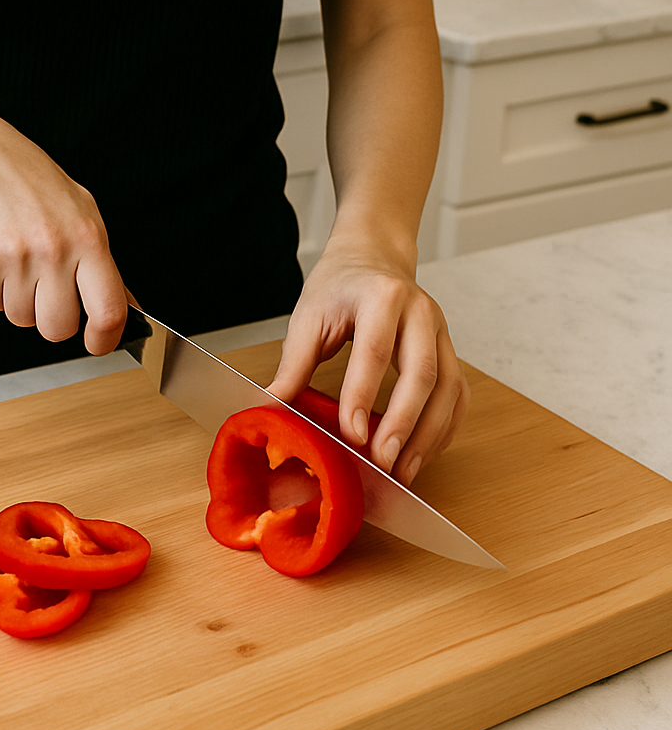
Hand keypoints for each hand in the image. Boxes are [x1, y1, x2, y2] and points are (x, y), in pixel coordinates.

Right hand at [0, 102, 128, 354]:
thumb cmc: (31, 182)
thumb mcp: (82, 212)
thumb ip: (104, 264)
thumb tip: (126, 305)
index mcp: (89, 238)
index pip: (109, 308)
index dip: (105, 337)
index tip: (97, 343)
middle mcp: (55, 250)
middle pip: (57, 327)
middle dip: (50, 319)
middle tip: (45, 292)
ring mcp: (17, 258)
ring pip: (20, 318)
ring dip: (18, 299)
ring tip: (17, 259)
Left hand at [265, 233, 468, 485]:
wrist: (373, 257)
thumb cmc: (339, 287)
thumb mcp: (308, 316)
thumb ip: (293, 363)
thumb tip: (271, 407)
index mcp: (381, 296)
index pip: (374, 351)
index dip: (363, 395)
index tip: (352, 435)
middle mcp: (420, 312)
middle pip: (423, 373)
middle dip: (404, 424)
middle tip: (383, 462)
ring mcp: (442, 332)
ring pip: (449, 389)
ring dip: (428, 436)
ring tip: (403, 471)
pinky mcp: (451, 351)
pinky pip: (458, 396)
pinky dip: (443, 430)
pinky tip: (422, 453)